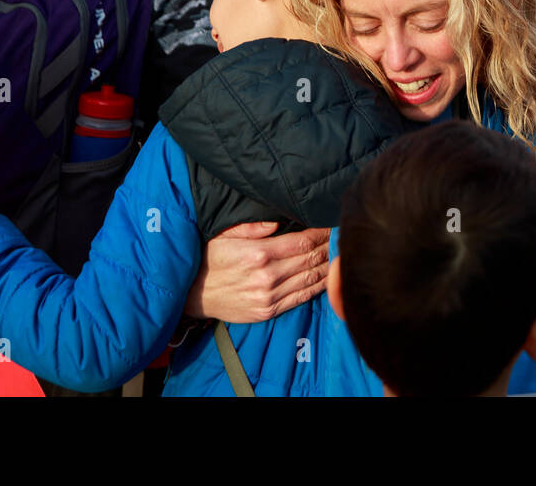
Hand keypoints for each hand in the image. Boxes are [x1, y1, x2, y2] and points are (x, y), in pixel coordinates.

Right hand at [185, 223, 329, 322]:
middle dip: (328, 246)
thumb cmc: (209, 259)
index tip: (332, 223)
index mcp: (258, 253)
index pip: (302, 241)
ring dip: (328, 265)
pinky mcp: (268, 311)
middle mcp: (267, 276)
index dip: (321, 232)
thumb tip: (278, 222)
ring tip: (340, 253)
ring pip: (310, 278)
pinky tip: (328, 277)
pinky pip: (301, 298)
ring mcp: (269, 296)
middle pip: (310, 258)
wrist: (193, 295)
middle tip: (342, 235)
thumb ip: (252, 227)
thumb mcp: (224, 235)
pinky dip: (318, 287)